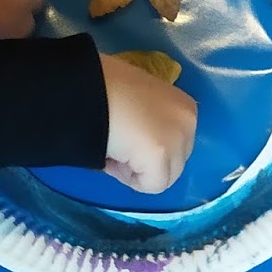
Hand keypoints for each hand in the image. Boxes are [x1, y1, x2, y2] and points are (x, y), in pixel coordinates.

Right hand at [101, 52, 197, 193]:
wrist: (83, 86)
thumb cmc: (103, 87)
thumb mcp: (138, 100)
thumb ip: (149, 120)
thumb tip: (139, 143)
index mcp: (185, 106)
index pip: (174, 144)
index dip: (146, 147)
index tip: (122, 136)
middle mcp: (188, 122)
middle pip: (173, 163)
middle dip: (145, 161)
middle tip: (115, 146)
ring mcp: (177, 139)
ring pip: (163, 177)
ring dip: (136, 170)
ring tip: (112, 150)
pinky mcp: (160, 154)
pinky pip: (150, 185)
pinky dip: (128, 178)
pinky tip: (111, 158)